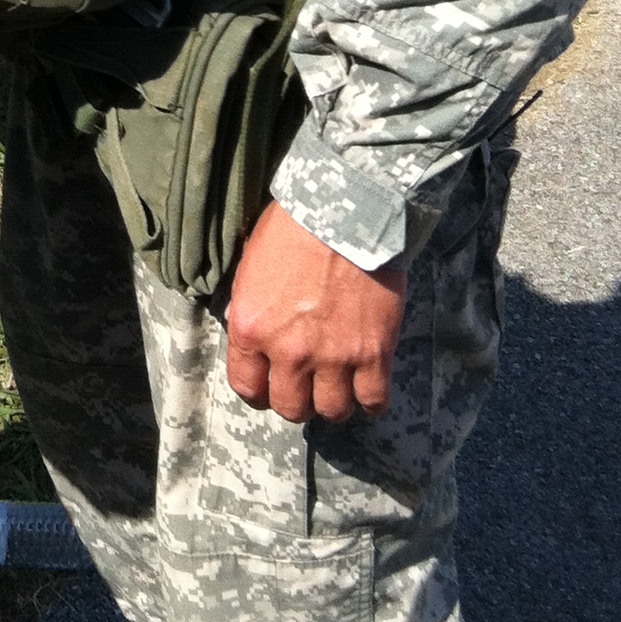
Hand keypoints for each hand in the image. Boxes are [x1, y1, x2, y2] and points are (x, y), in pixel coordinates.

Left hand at [224, 200, 406, 421]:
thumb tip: (255, 336)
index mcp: (250, 327)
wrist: (344, 210)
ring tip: (339, 385)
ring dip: (334, 401)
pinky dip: (372, 400)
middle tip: (307, 385)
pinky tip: (368, 387)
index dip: (259, 391)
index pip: (247, 387)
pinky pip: (374, 400)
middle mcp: (288, 351)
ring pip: (332, 411)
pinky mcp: (374, 353)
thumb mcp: (251, 267)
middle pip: (290, 407)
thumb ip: (251, 309)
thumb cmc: (293, 227)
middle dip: (298, 400)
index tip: (270, 386)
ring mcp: (333, 356)